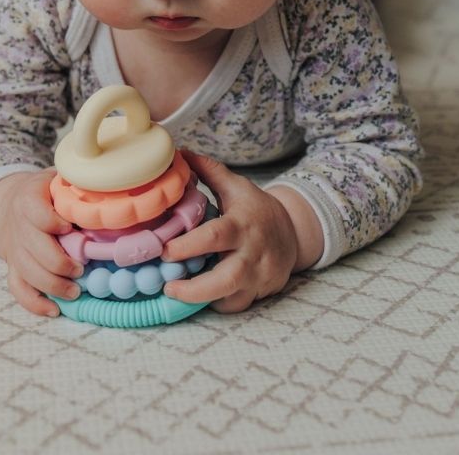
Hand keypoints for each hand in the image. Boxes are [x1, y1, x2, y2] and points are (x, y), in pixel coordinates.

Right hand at [0, 169, 82, 316]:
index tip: (70, 227)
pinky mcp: (13, 268)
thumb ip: (74, 182)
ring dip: (54, 285)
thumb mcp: (55, 179)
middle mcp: (19, 228)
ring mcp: (15, 251)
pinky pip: (19, 290)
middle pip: (36, 250)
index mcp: (29, 201)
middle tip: (82, 267)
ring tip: (76, 291)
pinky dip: (35, 304)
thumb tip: (106, 188)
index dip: (53, 222)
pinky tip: (55, 310)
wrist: (8, 204)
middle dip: (61, 263)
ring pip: (29, 273)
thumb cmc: (44, 192)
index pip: (37, 213)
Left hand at [161, 151, 298, 312]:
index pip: (215, 236)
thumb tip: (180, 152)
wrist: (294, 232)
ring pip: (231, 298)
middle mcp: (252, 253)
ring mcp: (258, 276)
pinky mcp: (260, 293)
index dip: (188, 245)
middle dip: (194, 288)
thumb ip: (208, 171)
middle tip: (167, 285)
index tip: (163, 250)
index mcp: (242, 224)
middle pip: (226, 278)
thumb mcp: (236, 186)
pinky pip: (235, 306)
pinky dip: (215, 304)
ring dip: (200, 300)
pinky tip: (198, 296)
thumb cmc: (256, 209)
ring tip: (175, 293)